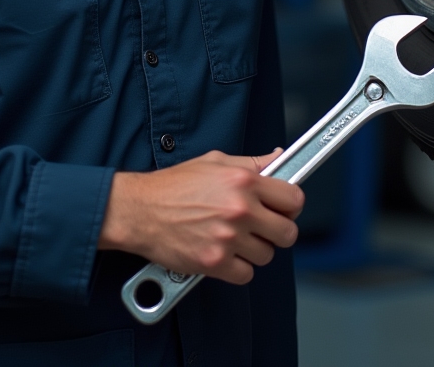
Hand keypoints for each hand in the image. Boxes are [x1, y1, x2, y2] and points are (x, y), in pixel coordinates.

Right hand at [98, 149, 303, 284]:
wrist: (140, 210)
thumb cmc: (173, 185)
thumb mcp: (214, 162)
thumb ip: (251, 162)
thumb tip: (278, 158)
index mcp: (243, 181)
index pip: (293, 199)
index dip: (290, 205)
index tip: (283, 208)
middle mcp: (240, 209)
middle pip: (287, 233)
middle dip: (277, 231)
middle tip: (261, 227)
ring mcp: (228, 238)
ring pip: (266, 255)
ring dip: (254, 250)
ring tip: (234, 237)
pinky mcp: (215, 262)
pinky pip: (246, 275)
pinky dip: (237, 268)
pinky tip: (223, 252)